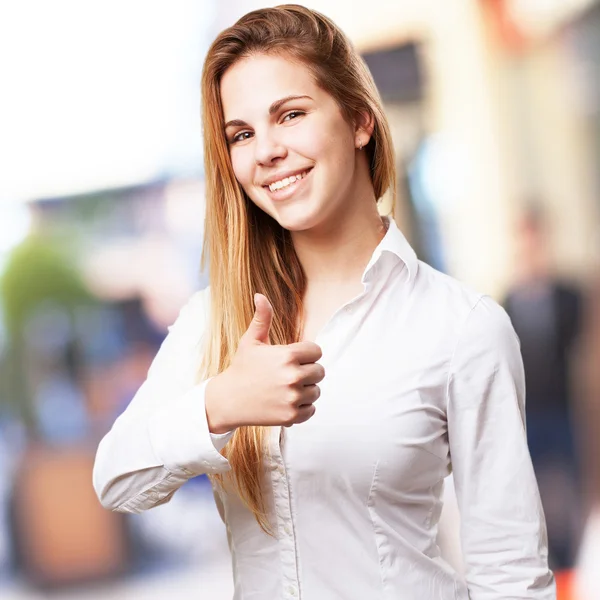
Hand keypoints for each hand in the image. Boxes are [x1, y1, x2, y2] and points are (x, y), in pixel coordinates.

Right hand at [205, 293, 323, 432]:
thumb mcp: (250, 341)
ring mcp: (293, 397)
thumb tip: (260, 295)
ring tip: (286, 389)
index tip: (292, 360)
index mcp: (287, 355)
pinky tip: (286, 402)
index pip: (317, 352)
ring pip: (316, 391)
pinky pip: (311, 409)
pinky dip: (302, 408)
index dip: (306, 355)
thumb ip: (262, 318)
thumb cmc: (241, 368)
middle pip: (320, 372)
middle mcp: (293, 376)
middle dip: (307, 372)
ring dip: (305, 391)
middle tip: (288, 375)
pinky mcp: (292, 416)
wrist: (228, 400)